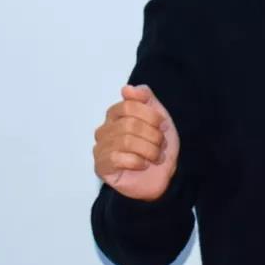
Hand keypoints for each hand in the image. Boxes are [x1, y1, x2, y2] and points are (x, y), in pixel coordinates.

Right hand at [93, 84, 178, 201]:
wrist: (163, 176)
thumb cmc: (158, 146)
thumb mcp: (159, 117)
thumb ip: (146, 98)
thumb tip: (126, 88)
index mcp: (116, 114)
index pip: (129, 105)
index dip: (151, 116)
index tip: (163, 126)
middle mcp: (104, 129)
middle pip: (129, 124)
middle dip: (152, 136)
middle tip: (160, 145)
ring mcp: (100, 148)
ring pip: (126, 141)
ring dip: (149, 150)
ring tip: (155, 156)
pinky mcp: (101, 167)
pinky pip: (118, 158)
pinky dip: (138, 161)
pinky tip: (143, 165)